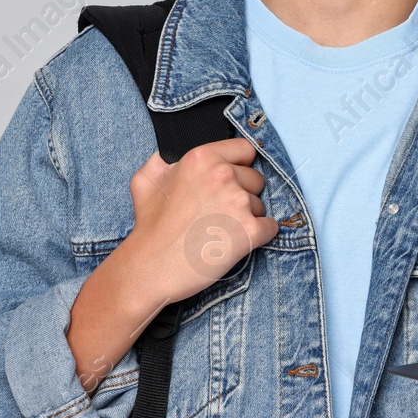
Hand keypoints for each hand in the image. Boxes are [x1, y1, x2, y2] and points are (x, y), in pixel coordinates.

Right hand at [119, 137, 278, 311]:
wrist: (151, 267)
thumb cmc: (149, 227)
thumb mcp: (146, 179)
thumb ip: (164, 159)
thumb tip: (172, 153)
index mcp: (201, 158)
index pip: (245, 150)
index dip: (239, 166)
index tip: (230, 181)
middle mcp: (223, 175)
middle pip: (256, 179)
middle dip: (243, 194)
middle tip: (217, 213)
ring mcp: (238, 202)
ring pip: (261, 205)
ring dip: (247, 217)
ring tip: (219, 231)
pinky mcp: (249, 230)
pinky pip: (270, 227)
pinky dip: (259, 235)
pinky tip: (236, 242)